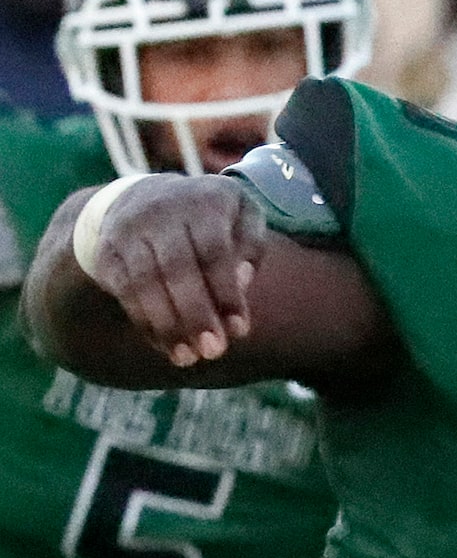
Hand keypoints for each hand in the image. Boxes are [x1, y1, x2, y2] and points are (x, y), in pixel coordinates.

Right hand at [79, 176, 264, 368]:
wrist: (142, 198)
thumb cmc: (209, 217)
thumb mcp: (241, 218)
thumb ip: (249, 247)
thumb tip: (240, 284)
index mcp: (206, 199)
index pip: (215, 250)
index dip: (226, 293)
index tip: (240, 331)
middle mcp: (162, 209)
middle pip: (177, 267)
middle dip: (195, 314)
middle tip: (213, 352)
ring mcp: (129, 229)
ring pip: (144, 282)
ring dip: (166, 325)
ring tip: (188, 358)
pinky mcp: (107, 252)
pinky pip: (124, 292)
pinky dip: (145, 322)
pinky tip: (165, 345)